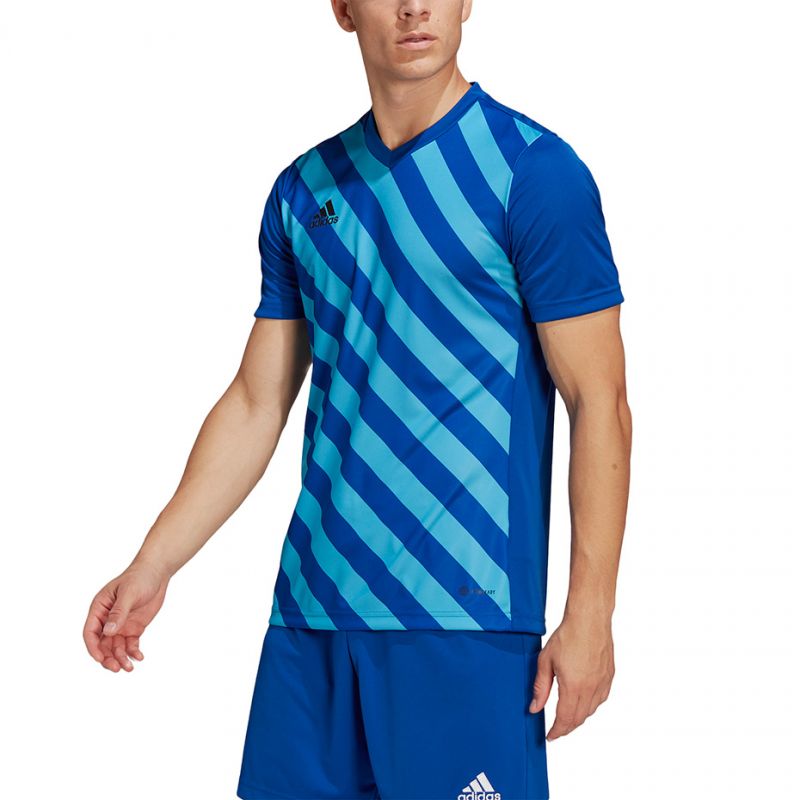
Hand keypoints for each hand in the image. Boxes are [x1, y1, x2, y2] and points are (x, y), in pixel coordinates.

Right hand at [83, 560, 169, 671]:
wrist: (157, 573)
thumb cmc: (139, 577)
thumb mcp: (129, 593)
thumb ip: (118, 613)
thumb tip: (108, 632)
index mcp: (99, 608)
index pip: (90, 632)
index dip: (93, 647)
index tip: (100, 659)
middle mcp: (107, 619)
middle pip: (102, 644)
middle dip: (107, 658)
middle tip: (117, 668)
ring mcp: (120, 625)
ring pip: (115, 647)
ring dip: (120, 658)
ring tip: (130, 667)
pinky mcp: (133, 628)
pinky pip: (130, 644)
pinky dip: (133, 652)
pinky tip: (139, 658)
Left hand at [528, 615, 614, 739]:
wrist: (589, 619)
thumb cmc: (567, 636)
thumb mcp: (545, 661)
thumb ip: (540, 687)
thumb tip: (534, 708)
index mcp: (573, 687)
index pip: (565, 719)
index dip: (557, 731)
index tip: (550, 736)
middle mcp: (591, 688)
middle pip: (579, 718)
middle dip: (566, 727)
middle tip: (556, 729)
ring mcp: (602, 683)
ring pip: (591, 710)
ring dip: (579, 717)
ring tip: (567, 716)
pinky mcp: (609, 676)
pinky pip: (601, 699)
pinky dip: (591, 705)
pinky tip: (583, 701)